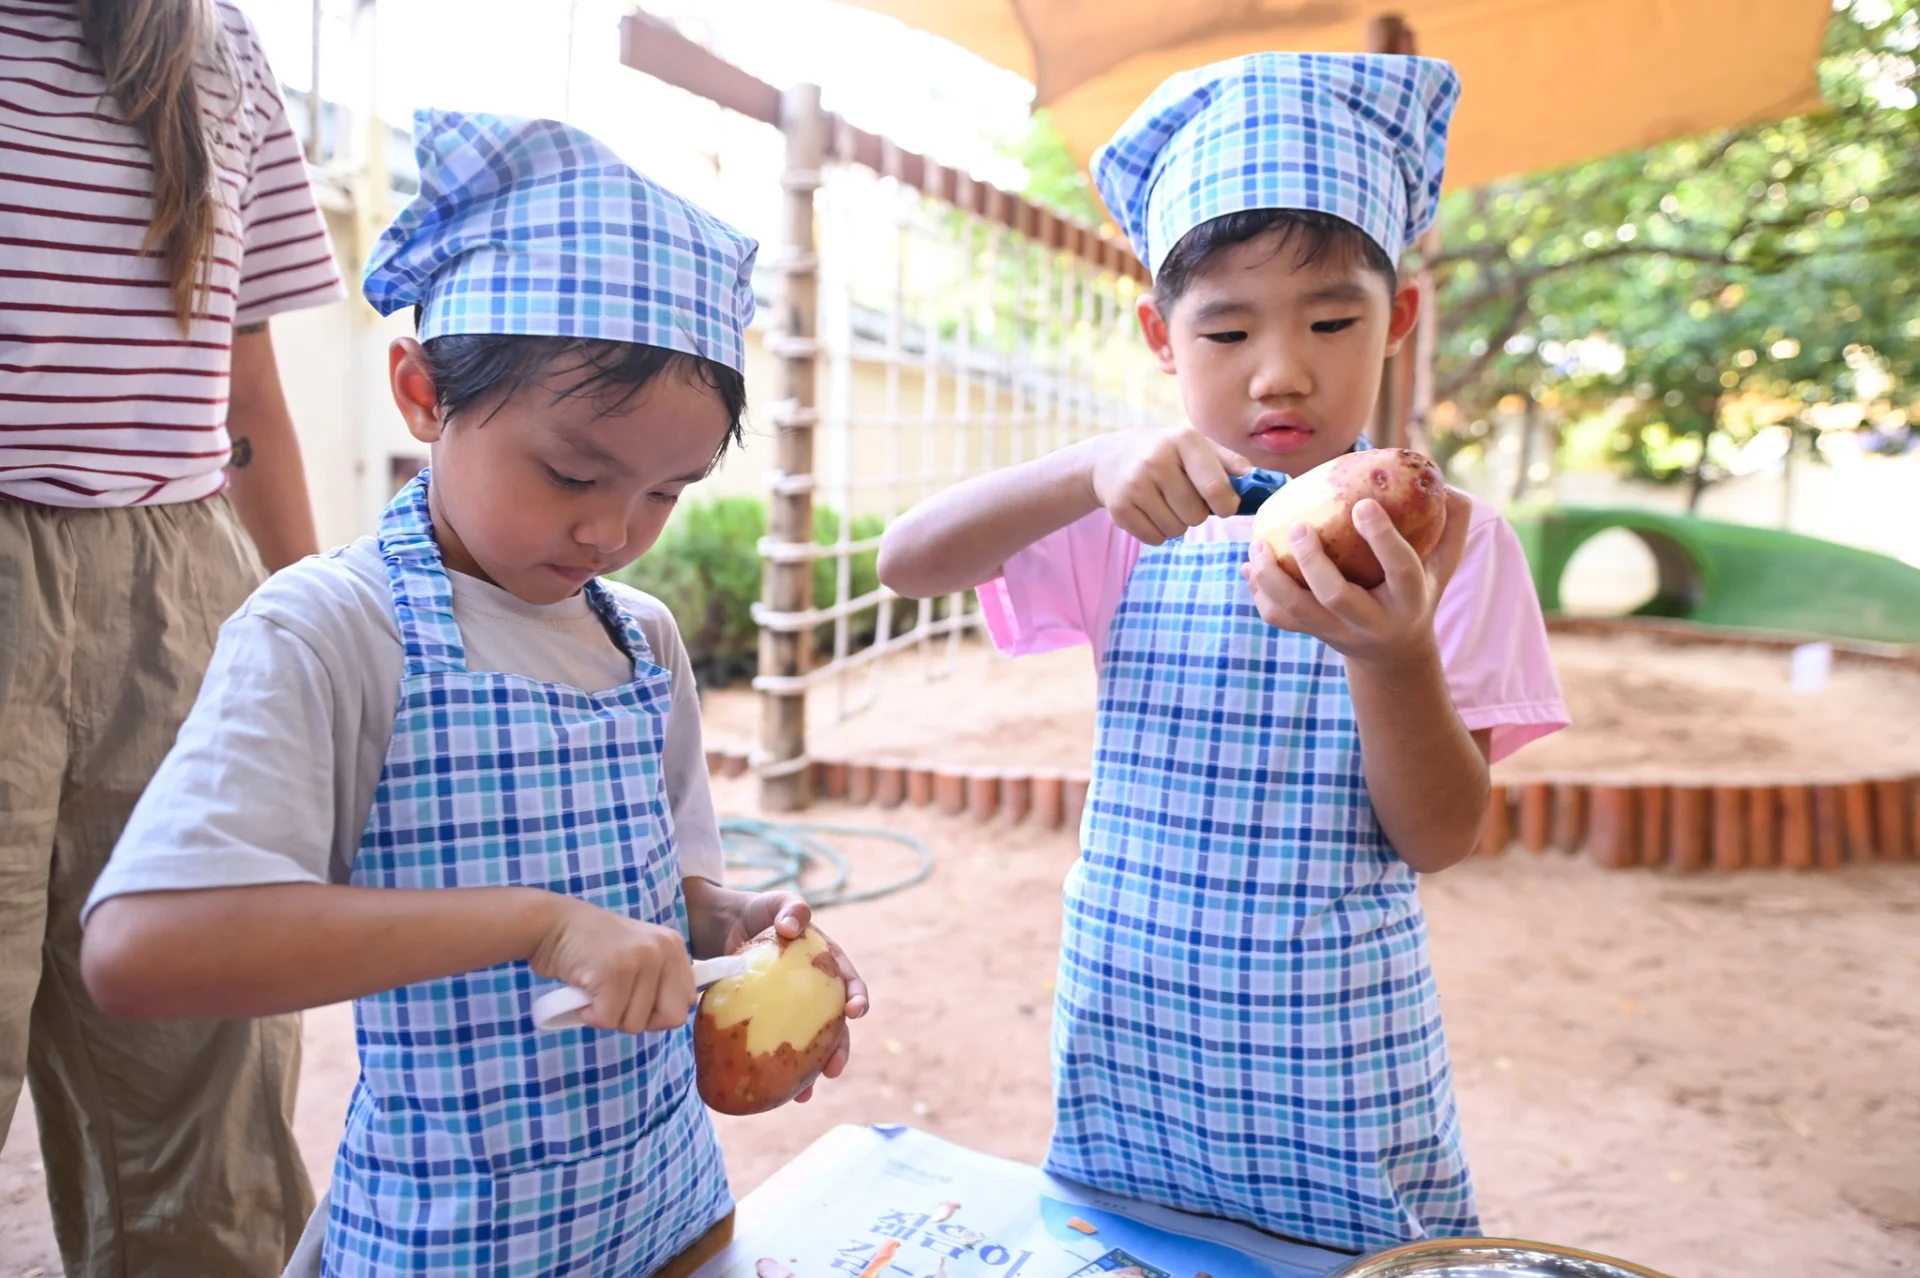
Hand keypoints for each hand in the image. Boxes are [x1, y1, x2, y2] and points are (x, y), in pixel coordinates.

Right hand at [527, 896, 694, 1034]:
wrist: (552, 924)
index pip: (687, 1000)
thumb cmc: (591, 947)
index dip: (659, 1012)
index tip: (634, 1001)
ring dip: (609, 1016)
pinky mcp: (615, 971)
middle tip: (616, 1002)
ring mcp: (641, 958)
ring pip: (636, 1023)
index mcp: (673, 946)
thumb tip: (674, 1016)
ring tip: (596, 989)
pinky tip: (582, 993)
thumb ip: (658, 979)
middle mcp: (663, 949)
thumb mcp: (638, 955)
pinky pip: (609, 1019)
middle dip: (640, 1020)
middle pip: (671, 1018)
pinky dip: (590, 1015)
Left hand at [696, 886, 870, 1103]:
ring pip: (807, 1045)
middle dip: (839, 1050)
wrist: (723, 925)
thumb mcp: (777, 902)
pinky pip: (774, 1046)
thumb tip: (793, 926)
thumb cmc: (758, 910)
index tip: (856, 1012)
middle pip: (834, 1026)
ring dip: (810, 1071)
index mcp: (826, 964)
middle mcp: (813, 993)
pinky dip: (775, 1068)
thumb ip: (791, 907)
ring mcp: (790, 1010)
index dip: (857, 998)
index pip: (849, 982)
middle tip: (834, 1069)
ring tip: (806, 1093)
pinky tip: (771, 1089)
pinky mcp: (766, 1021)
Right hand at [1088, 427, 1251, 544]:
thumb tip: (1257, 480)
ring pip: (1176, 530)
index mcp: (1183, 440)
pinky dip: (1157, 532)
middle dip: (1196, 513)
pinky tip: (1149, 511)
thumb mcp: (1194, 446)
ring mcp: (1135, 485)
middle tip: (1183, 497)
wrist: (1108, 459)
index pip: (1216, 488)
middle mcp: (1156, 460)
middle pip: (1196, 515)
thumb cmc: (1164, 453)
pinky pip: (1155, 538)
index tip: (1224, 506)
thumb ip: (1228, 462)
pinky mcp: (1119, 508)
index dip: (1226, 505)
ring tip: (1165, 503)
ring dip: (1177, 524)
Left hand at [1243, 488, 1472, 664]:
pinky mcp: (1313, 636)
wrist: (1392, 652)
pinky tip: (1249, 565)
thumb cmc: (1418, 592)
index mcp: (1409, 600)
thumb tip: (1444, 483)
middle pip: (1336, 597)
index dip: (1382, 538)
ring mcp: (1338, 633)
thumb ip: (1452, 525)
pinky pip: (1279, 619)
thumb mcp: (1443, 565)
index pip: (1400, 569)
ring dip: (1273, 578)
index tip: (1362, 504)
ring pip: (1298, 612)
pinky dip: (1259, 593)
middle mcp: (1372, 622)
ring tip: (1258, 544)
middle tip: (1298, 525)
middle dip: (1313, 561)